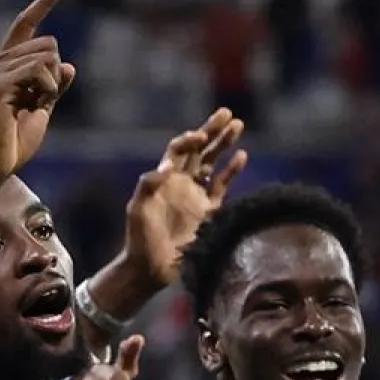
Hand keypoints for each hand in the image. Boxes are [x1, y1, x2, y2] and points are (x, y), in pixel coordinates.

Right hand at [0, 0, 77, 184]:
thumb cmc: (16, 139)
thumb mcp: (43, 108)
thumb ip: (54, 87)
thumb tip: (68, 64)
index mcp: (7, 63)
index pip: (27, 24)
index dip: (45, 2)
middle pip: (49, 43)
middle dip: (56, 74)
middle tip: (40, 102)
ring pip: (47, 56)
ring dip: (52, 86)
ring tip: (32, 107)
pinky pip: (40, 71)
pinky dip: (48, 90)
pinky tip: (35, 106)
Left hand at [125, 108, 249, 287]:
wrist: (151, 267)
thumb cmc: (139, 238)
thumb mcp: (137, 210)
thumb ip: (148, 186)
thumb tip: (166, 168)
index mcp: (164, 178)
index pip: (180, 149)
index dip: (190, 140)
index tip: (201, 136)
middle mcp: (182, 182)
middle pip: (200, 150)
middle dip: (213, 130)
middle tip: (228, 113)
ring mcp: (196, 195)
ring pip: (214, 163)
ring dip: (225, 145)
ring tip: (238, 125)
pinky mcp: (208, 212)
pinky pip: (223, 186)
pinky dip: (232, 171)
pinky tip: (241, 156)